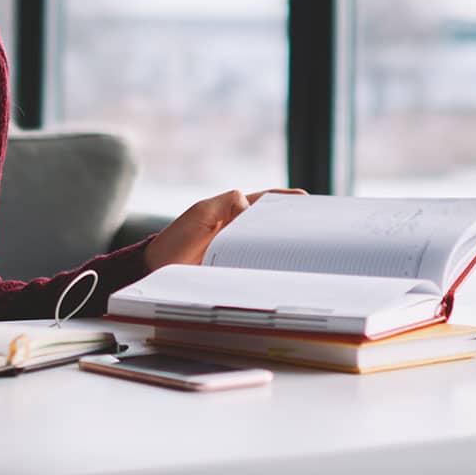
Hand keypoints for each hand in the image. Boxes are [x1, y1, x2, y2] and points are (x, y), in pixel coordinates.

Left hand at [143, 188, 307, 269]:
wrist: (158, 270)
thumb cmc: (177, 239)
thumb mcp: (201, 213)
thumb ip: (227, 203)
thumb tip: (250, 208)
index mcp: (236, 212)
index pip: (268, 202)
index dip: (288, 201)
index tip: (309, 202)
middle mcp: (242, 232)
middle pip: (274, 227)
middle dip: (295, 227)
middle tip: (316, 230)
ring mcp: (241, 253)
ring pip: (270, 249)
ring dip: (285, 251)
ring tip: (306, 253)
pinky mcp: (238, 272)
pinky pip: (259, 269)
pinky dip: (271, 270)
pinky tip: (284, 273)